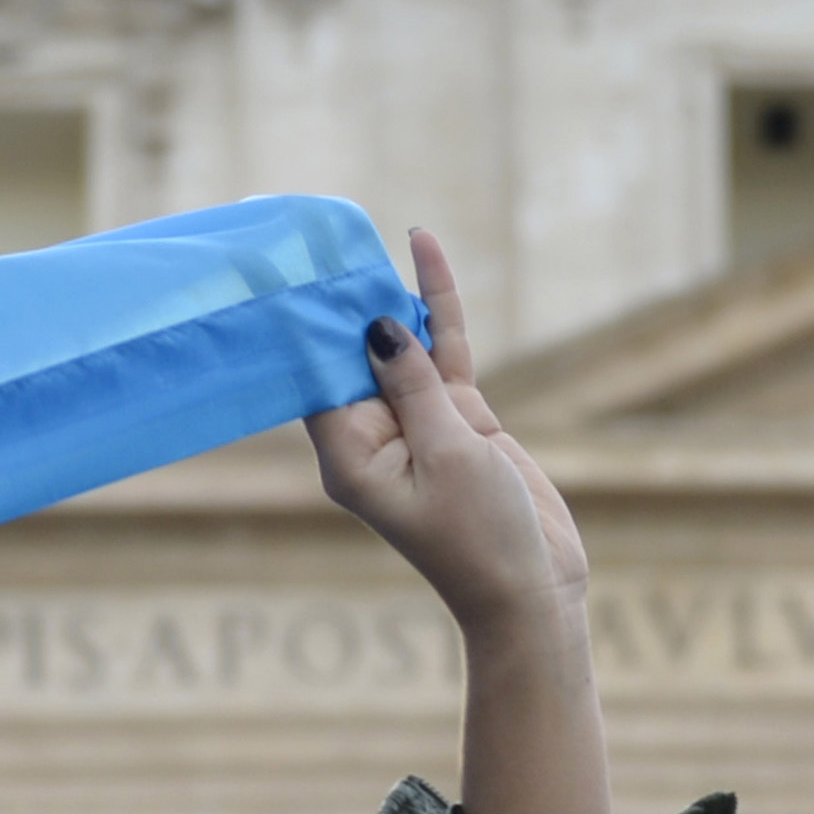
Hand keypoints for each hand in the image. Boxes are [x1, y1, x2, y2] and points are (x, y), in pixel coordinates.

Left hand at [305, 230, 583, 631]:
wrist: (532, 586)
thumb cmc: (481, 536)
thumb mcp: (449, 452)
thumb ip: (414, 385)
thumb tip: (377, 328)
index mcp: (349, 456)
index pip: (314, 375)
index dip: (301, 323)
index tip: (280, 269)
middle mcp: (372, 436)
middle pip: (350, 352)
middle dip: (340, 296)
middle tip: (316, 227)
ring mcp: (416, 423)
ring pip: (399, 342)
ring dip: (389, 289)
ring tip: (368, 227)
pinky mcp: (456, 418)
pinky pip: (440, 350)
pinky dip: (436, 305)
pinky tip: (425, 251)